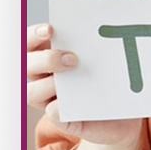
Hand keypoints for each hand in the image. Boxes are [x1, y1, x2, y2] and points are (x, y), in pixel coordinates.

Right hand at [26, 23, 140, 148]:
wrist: (123, 115)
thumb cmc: (109, 81)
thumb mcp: (106, 61)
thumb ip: (98, 48)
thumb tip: (105, 31)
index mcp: (48, 59)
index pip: (30, 43)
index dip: (34, 35)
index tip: (51, 29)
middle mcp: (43, 79)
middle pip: (27, 66)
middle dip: (45, 60)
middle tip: (73, 58)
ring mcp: (50, 101)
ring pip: (31, 93)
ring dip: (47, 85)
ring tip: (70, 81)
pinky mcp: (63, 120)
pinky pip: (53, 115)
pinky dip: (56, 110)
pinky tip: (63, 105)